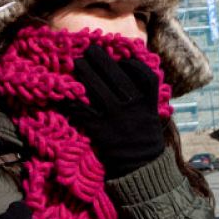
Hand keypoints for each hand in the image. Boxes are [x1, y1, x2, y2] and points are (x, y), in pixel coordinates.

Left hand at [62, 45, 163, 178]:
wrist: (141, 167)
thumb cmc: (144, 136)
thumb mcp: (152, 113)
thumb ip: (144, 93)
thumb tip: (127, 67)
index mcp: (148, 101)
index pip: (143, 74)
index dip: (131, 63)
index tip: (122, 59)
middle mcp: (133, 106)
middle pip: (115, 74)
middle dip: (99, 58)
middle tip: (89, 50)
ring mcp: (116, 117)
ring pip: (96, 87)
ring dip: (83, 72)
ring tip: (76, 64)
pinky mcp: (100, 129)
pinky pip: (82, 109)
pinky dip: (72, 100)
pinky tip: (66, 93)